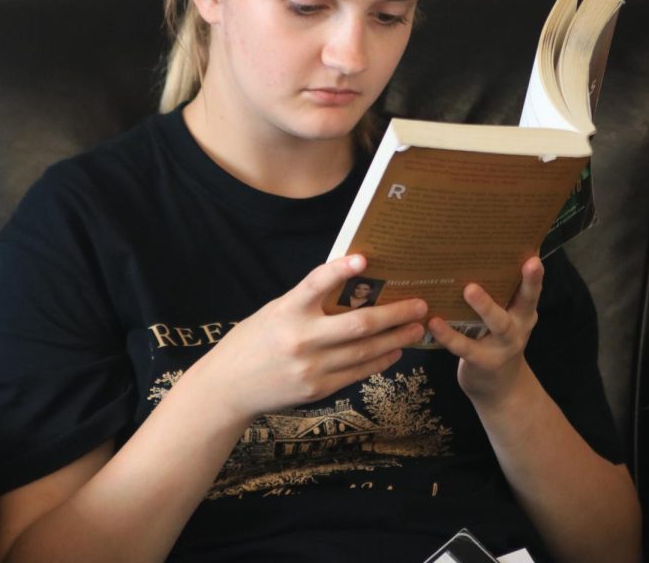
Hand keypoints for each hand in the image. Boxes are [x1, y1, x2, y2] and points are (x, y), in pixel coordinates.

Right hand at [192, 255, 427, 421]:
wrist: (228, 388)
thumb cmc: (253, 341)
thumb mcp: (275, 312)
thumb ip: (308, 301)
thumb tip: (352, 286)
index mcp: (286, 311)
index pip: (315, 283)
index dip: (340, 270)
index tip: (363, 259)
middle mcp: (300, 339)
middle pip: (358, 325)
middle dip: (395, 314)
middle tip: (420, 305)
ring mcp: (311, 367)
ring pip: (365, 351)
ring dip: (396, 338)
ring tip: (417, 327)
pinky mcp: (318, 389)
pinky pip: (357, 373)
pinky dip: (379, 361)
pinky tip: (394, 351)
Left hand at [427, 257, 543, 405]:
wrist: (500, 390)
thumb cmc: (497, 341)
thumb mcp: (507, 319)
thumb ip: (503, 294)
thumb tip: (488, 254)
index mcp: (524, 313)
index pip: (533, 290)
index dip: (536, 274)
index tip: (536, 255)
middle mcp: (518, 327)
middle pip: (526, 303)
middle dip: (528, 284)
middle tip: (526, 263)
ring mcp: (502, 346)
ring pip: (498, 323)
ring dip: (485, 306)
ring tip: (470, 289)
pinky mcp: (481, 361)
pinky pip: (464, 346)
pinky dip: (448, 334)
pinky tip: (434, 322)